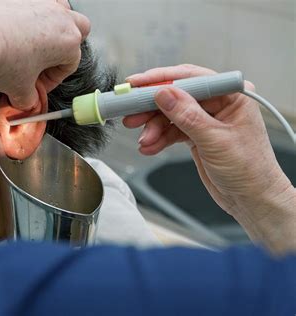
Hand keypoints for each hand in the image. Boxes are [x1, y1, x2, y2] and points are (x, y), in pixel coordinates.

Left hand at [0, 0, 89, 109]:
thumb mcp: (18, 90)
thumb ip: (28, 98)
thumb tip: (26, 101)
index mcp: (68, 41)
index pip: (70, 64)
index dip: (53, 79)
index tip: (38, 87)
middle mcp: (58, 16)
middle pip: (77, 29)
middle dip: (65, 46)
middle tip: (44, 61)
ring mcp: (40, 0)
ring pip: (59, 8)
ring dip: (51, 24)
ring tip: (30, 42)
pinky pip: (29, 3)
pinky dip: (23, 15)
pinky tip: (8, 29)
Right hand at [123, 65, 294, 226]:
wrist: (252, 200)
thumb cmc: (249, 170)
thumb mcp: (215, 140)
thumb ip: (188, 115)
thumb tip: (164, 93)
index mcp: (231, 95)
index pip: (190, 78)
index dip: (160, 80)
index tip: (136, 85)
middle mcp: (218, 103)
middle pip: (175, 96)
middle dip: (151, 108)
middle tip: (130, 115)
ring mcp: (206, 119)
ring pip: (169, 115)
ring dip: (153, 128)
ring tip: (144, 141)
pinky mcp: (196, 134)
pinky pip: (171, 130)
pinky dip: (159, 139)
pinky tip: (149, 147)